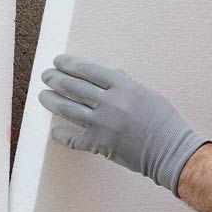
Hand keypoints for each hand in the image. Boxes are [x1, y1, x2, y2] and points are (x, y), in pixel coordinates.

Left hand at [38, 54, 209, 195]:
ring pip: (68, 109)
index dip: (70, 64)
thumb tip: (112, 73)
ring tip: (42, 96)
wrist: (169, 151)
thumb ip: (126, 84)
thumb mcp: (147, 94)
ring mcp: (102, 124)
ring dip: (52, 101)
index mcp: (123, 87)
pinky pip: (74, 139)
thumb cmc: (163, 121)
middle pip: (74, 87)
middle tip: (45, 76)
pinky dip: (62, 135)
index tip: (58, 61)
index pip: (89, 70)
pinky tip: (54, 131)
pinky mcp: (99, 144)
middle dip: (56, 79)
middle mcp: (109, 103)